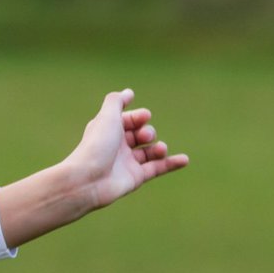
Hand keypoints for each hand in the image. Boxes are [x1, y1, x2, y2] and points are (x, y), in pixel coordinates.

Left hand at [65, 89, 188, 210]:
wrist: (88, 179)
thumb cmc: (97, 145)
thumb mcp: (107, 116)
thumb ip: (117, 101)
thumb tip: (129, 92)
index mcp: (108, 130)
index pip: (129, 119)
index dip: (139, 117)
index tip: (144, 116)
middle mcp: (117, 146)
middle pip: (140, 134)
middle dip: (148, 132)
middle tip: (144, 136)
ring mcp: (127, 163)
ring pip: (150, 151)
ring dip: (159, 147)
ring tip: (160, 148)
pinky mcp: (136, 178)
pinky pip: (157, 168)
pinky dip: (171, 164)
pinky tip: (185, 159)